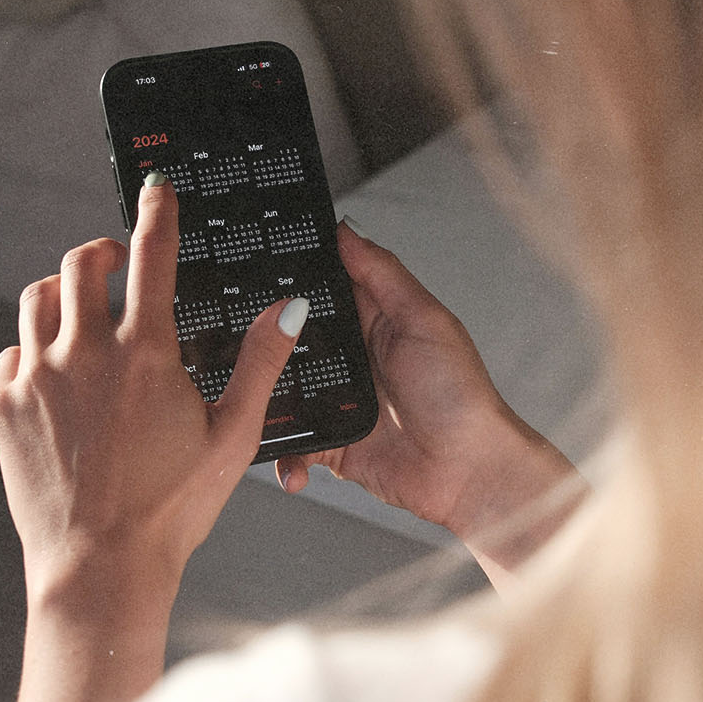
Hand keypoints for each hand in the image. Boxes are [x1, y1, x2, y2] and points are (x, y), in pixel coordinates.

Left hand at [0, 173, 309, 701]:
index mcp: (145, 355)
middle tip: (117, 264)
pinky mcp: (4, 407)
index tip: (155, 186)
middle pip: (80, 263)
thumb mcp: (233, 437)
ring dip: (63, 295)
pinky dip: (33, 351)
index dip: (156, 211)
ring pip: (37, 299)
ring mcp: (36, 379)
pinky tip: (57, 377)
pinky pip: (11, 353)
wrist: (99, 569)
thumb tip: (287, 309)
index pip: (152, 255)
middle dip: (102, 251)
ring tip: (84, 316)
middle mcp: (83, 354)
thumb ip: (261, 363)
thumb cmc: (171, 510)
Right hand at [276, 222, 582, 579]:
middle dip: (263, 342)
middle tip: (233, 338)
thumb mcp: (424, 320)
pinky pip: (292, 445)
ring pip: (281, 392)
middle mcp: (350, 358)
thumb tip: (346, 228)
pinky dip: (284, 455)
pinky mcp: (331, 443)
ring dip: (265, 399)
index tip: (252, 263)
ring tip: (247, 402)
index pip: (322, 288)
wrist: (469, 472)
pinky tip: (287, 459)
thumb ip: (382, 273)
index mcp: (372, 320)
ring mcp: (338, 402)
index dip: (290, 277)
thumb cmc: (460, 395)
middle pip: (290, 340)